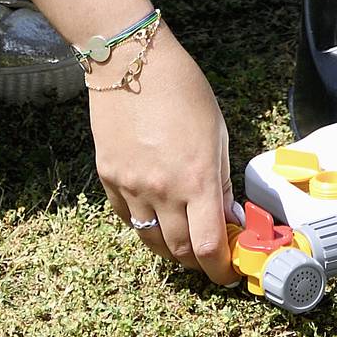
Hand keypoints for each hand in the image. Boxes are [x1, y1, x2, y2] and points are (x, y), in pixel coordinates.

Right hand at [91, 27, 238, 285]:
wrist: (131, 63)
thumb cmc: (183, 90)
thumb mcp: (217, 133)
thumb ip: (219, 180)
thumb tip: (225, 216)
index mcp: (197, 179)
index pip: (208, 247)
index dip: (220, 270)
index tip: (227, 273)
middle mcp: (163, 190)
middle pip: (180, 250)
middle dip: (197, 261)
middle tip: (207, 255)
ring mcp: (131, 186)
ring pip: (150, 240)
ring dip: (170, 248)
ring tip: (182, 238)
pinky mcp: (108, 178)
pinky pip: (127, 217)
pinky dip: (144, 224)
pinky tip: (155, 212)